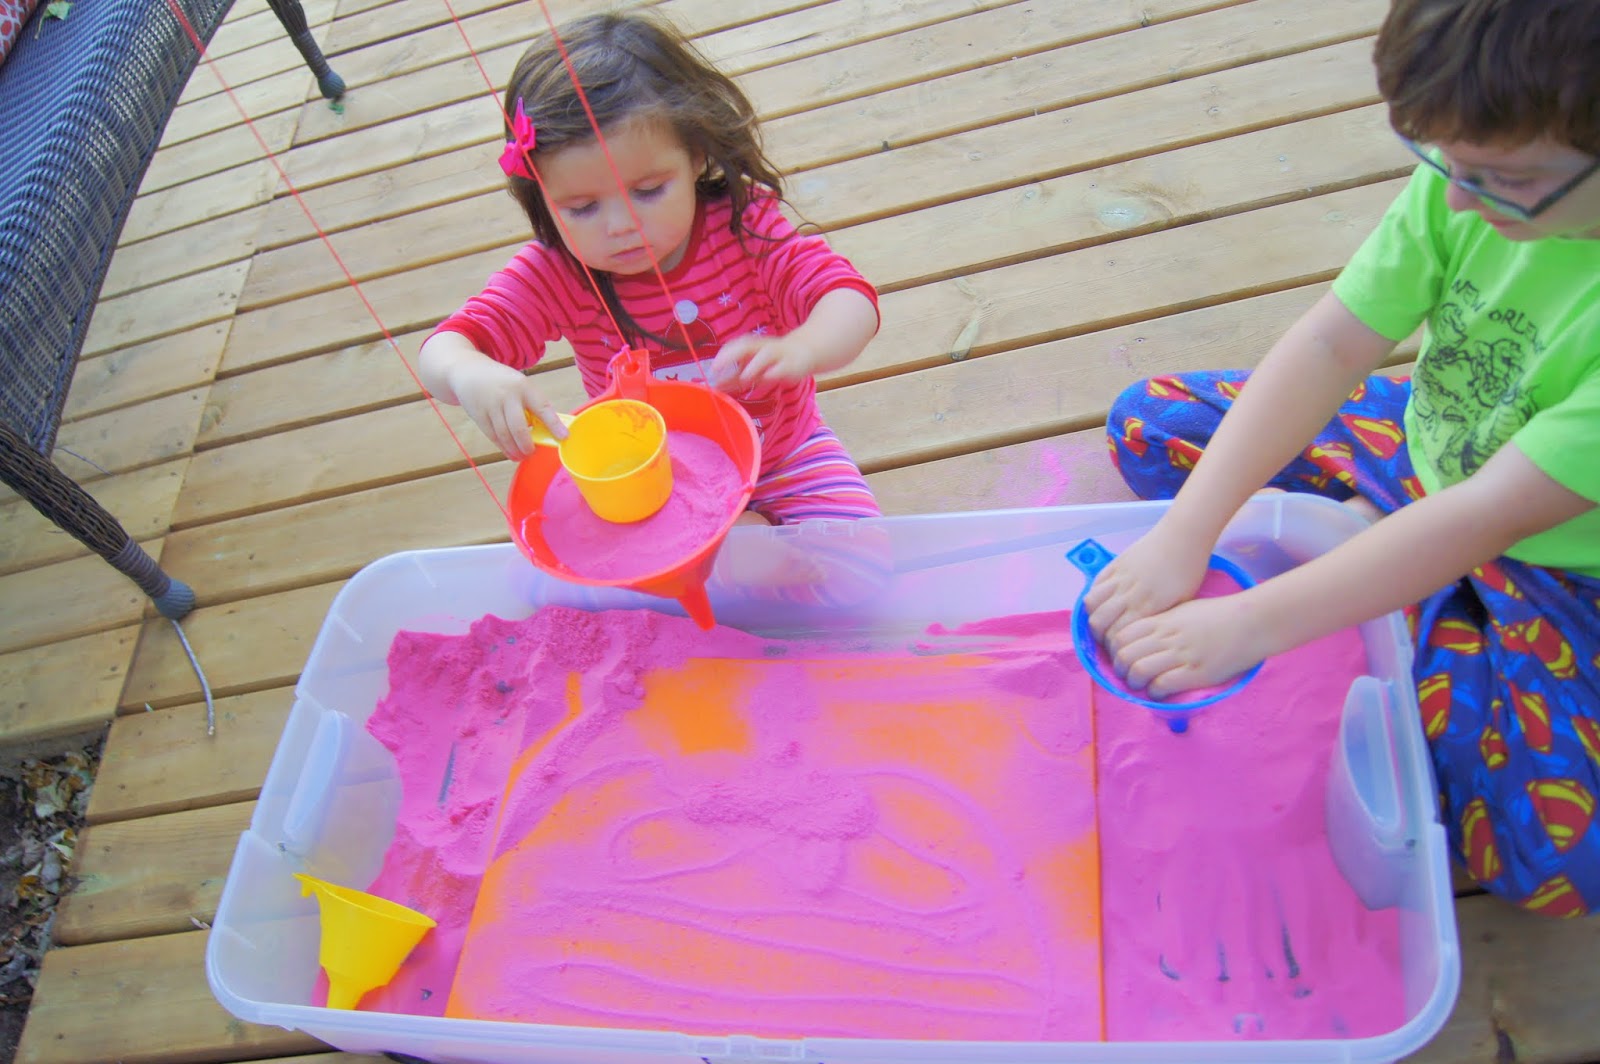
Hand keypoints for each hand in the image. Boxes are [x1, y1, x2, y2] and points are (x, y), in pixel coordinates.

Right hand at [449, 359, 565, 461]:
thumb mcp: (521, 385)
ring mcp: (491, 406)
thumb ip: (533, 404)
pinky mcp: (479, 416)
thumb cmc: (503, 382)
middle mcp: (508, 396)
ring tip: (521, 456)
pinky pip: (493, 436)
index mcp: (524, 386)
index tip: (563, 437)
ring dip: (514, 450)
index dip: (553, 424)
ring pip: (505, 435)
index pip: (542, 407)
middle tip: (532, 452)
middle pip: (518, 427)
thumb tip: (549, 428)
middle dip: (527, 445)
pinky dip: (503, 447)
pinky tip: (510, 452)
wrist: (468, 371)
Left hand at [709, 332, 818, 390]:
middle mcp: (762, 348)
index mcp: (751, 347)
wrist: (803, 352)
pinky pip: (782, 367)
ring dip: (755, 364)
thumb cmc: (772, 362)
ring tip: (744, 376)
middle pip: (745, 346)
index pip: (734, 347)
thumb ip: (734, 378)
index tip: (712, 369)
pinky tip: (768, 377)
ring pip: (765, 354)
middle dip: (730, 355)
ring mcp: (777, 355)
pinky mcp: (791, 364)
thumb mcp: (752, 368)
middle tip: (717, 368)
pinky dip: (775, 371)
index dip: (723, 356)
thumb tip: (714, 387)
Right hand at [1083, 520, 1213, 645]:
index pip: (1119, 635)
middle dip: (1100, 636)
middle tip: (1108, 640)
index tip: (1119, 651)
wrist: (1183, 536)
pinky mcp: (1115, 564)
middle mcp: (1129, 593)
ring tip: (1102, 622)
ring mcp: (1119, 577)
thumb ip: (1161, 618)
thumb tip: (1145, 634)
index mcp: (1148, 606)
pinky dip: (1094, 597)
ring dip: (1093, 617)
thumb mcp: (1183, 602)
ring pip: (1091, 604)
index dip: (1115, 647)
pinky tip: (1102, 603)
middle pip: (1099, 622)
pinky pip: (1095, 585)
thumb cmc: (1189, 570)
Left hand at [1108, 593, 1271, 697]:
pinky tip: (1159, 692)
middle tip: (1127, 677)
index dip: (1114, 651)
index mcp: (1162, 621)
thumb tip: (1142, 635)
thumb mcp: (1183, 610)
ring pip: (1139, 671)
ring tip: (1142, 686)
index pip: (1122, 636)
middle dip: (1120, 670)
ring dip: (1135, 683)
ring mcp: (1181, 654)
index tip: (1120, 659)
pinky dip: (1155, 692)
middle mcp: (1167, 637)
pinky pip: (1162, 685)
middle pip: (1125, 655)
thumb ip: (1161, 622)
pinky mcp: (1196, 672)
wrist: (1251, 621)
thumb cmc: (1219, 615)